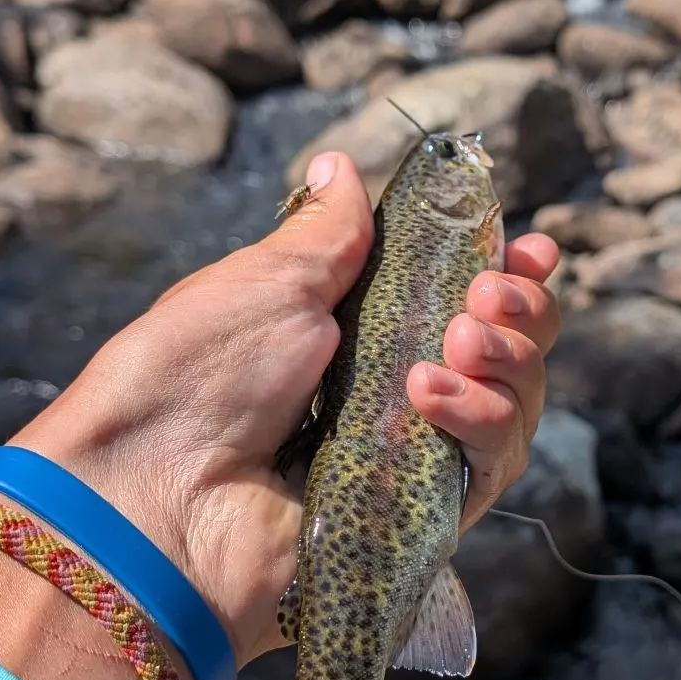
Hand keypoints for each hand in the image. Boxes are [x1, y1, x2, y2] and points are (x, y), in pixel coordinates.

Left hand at [9, 151, 558, 671]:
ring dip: (508, 358)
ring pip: (516, 405)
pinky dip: (481, 419)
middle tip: (487, 294)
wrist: (153, 495)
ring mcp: (412, 457)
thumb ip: (331, 232)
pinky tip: (436, 394)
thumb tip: (341, 164)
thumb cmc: (195, 372)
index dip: (507, 272)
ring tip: (462, 339)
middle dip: (519, 308)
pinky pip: (492, 465)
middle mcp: (393, 391)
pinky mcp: (424, 516)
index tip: (527, 248)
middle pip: (507, 348)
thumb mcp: (269, 278)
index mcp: (354, 329)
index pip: (461, 296)